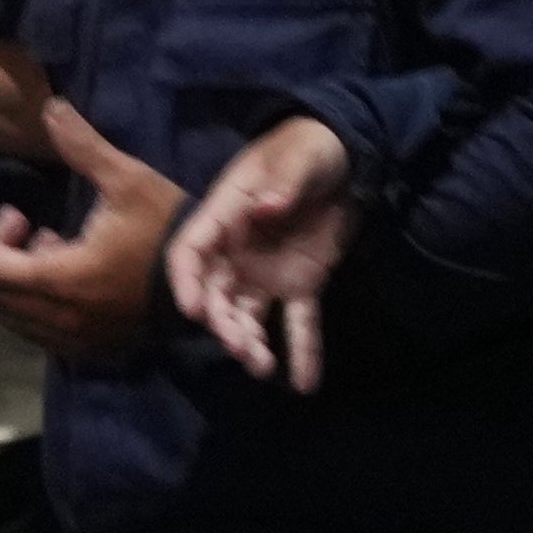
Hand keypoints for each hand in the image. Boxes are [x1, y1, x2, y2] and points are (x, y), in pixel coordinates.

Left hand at [0, 95, 179, 364]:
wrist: (212, 279)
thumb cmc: (167, 226)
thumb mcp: (128, 179)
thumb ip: (83, 146)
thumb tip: (50, 106)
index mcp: (64, 277)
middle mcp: (63, 316)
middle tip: (14, 220)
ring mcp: (77, 338)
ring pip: (14, 317)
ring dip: (13, 280)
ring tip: (43, 244)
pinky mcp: (92, 347)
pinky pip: (40, 333)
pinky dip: (34, 304)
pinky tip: (60, 274)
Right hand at [166, 113, 362, 390]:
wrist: (346, 156)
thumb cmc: (309, 148)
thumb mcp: (299, 157)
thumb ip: (282, 183)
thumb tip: (265, 208)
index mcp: (226, 215)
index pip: (190, 253)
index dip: (186, 282)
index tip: (195, 311)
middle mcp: (237, 253)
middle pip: (217, 294)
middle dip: (224, 324)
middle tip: (240, 348)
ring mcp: (267, 273)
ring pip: (249, 315)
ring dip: (252, 343)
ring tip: (263, 368)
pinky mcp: (302, 285)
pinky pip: (299, 324)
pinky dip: (303, 353)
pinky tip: (305, 384)